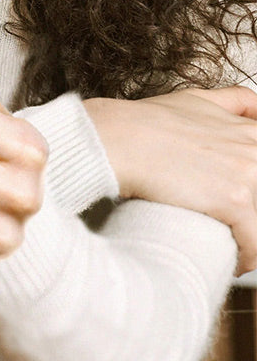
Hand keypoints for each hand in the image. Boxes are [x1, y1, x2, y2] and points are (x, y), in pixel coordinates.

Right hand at [85, 87, 256, 274]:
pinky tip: (233, 261)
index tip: (241, 200)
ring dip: (251, 237)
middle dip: (250, 212)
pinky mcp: (235, 200)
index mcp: (249, 131)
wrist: (116, 138)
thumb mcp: (193, 99)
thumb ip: (231, 101)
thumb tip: (254, 105)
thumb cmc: (143, 122)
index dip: (251, 186)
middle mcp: (254, 149)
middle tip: (232, 223)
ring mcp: (248, 174)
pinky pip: (255, 244)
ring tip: (234, 248)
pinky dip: (247, 258)